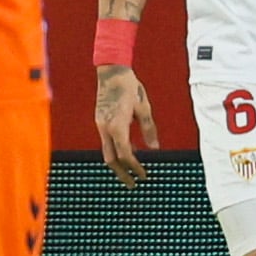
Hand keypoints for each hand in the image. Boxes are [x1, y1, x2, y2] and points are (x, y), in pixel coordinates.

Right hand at [95, 66, 157, 188]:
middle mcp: (105, 128)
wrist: (111, 71)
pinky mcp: (100, 120)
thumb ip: (149, 130)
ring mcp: (100, 125)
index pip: (126, 155)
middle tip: (133, 185)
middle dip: (122, 174)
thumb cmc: (130, 87)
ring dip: (119, 163)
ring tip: (132, 169)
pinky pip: (107, 141)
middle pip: (111, 159)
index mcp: (117, 126)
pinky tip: (129, 150)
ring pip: (107, 152)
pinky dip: (117, 150)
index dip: (135, 167)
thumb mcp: (144, 108)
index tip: (144, 175)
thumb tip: (155, 149)